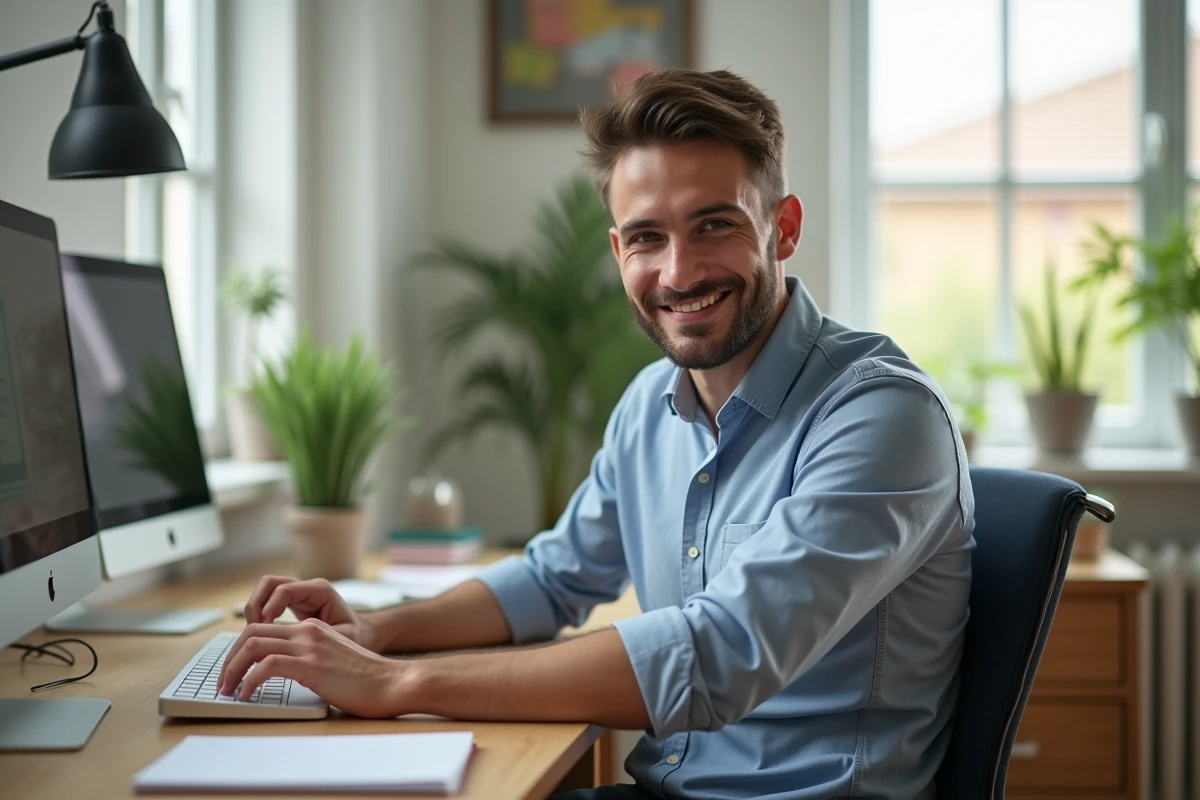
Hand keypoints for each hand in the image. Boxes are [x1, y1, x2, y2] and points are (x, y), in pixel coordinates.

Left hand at [216, 618, 410, 717]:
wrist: (394, 682)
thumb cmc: (369, 681)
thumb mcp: (334, 662)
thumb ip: (312, 660)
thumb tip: (286, 676)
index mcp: (313, 629)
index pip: (264, 629)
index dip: (241, 650)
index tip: (234, 672)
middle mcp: (308, 631)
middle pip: (251, 632)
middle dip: (229, 658)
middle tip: (224, 683)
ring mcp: (310, 646)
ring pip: (253, 645)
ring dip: (233, 668)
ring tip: (229, 690)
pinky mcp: (311, 664)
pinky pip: (266, 665)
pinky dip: (250, 680)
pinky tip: (247, 695)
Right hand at [243, 576, 376, 650]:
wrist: (363, 633)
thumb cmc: (356, 636)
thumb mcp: (342, 637)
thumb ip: (318, 636)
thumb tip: (291, 640)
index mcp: (320, 591)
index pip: (284, 590)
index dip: (269, 608)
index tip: (264, 629)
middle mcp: (307, 588)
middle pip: (269, 583)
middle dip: (256, 605)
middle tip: (253, 631)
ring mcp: (298, 593)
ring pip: (264, 590)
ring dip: (254, 610)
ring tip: (253, 634)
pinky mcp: (292, 603)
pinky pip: (267, 602)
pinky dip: (258, 615)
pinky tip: (260, 636)